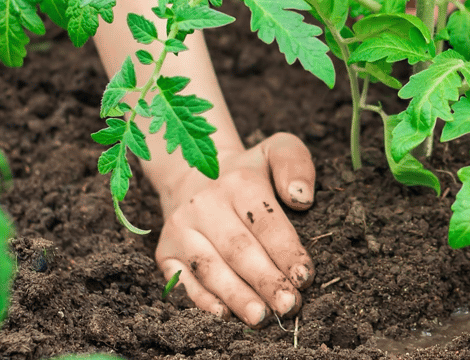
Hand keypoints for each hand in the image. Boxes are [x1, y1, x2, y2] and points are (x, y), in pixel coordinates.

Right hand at [154, 132, 315, 325]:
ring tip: (261, 317)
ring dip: (236, 296)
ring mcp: (181, 229)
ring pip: (210, 268)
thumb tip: (302, 198)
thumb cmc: (248, 171)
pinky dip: (201, 300)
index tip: (304, 276)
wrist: (194, 173)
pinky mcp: (165, 251)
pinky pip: (182, 280)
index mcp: (238, 182)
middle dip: (265, 281)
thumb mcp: (276, 151)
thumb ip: (295, 164)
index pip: (265, 222)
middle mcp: (204, 205)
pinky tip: (224, 314)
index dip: (286, 251)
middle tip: (288, 305)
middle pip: (238, 249)